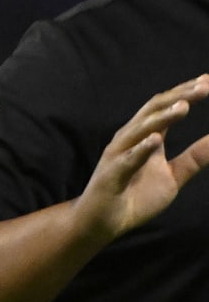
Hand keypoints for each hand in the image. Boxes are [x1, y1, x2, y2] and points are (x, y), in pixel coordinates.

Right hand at [74, 74, 208, 243]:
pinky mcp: (111, 174)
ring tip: (185, 106)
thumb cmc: (135, 195)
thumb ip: (194, 157)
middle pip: (154, 110)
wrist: (104, 221)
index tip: (207, 80)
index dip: (185, 93)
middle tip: (204, 86)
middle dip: (178, 96)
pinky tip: (156, 140)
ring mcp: (118, 155)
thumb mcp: (173, 176)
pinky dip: (141, 148)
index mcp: (145, 136)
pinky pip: (127, 159)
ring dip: (162, 117)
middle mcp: (130, 138)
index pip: (164, 107)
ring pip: (140, 129)